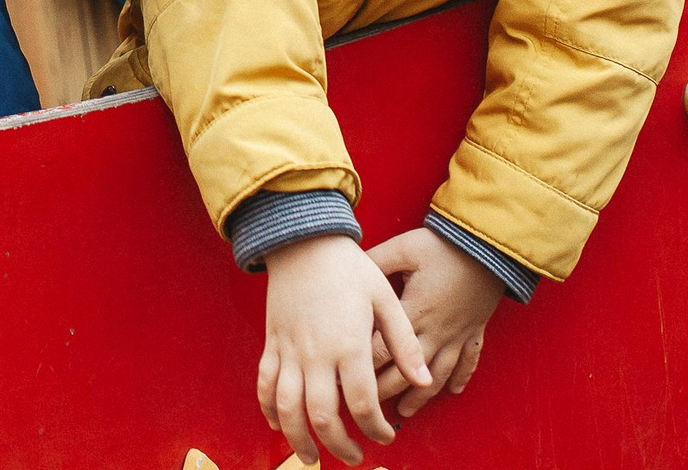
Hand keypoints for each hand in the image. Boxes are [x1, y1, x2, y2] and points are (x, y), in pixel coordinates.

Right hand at [259, 233, 431, 463]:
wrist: (303, 240)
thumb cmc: (349, 268)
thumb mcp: (385, 298)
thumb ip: (404, 343)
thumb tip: (423, 380)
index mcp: (349, 344)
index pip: (362, 404)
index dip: (375, 428)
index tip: (385, 436)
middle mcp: (316, 354)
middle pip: (323, 416)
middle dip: (340, 445)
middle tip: (354, 456)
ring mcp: (289, 350)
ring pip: (287, 408)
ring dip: (298, 439)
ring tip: (312, 457)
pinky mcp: (272, 342)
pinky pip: (265, 383)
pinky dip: (268, 408)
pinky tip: (277, 424)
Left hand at [366, 228, 502, 420]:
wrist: (489, 245)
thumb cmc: (445, 246)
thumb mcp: (404, 248)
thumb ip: (376, 261)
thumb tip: (349, 269)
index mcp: (414, 312)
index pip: (382, 349)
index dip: (362, 367)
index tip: (344, 380)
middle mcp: (435, 331)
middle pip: (406, 372)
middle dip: (385, 392)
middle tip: (366, 410)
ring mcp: (457, 334)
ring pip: (437, 375)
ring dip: (420, 396)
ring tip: (404, 413)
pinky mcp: (474, 330)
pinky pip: (469, 361)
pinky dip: (461, 378)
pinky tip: (454, 393)